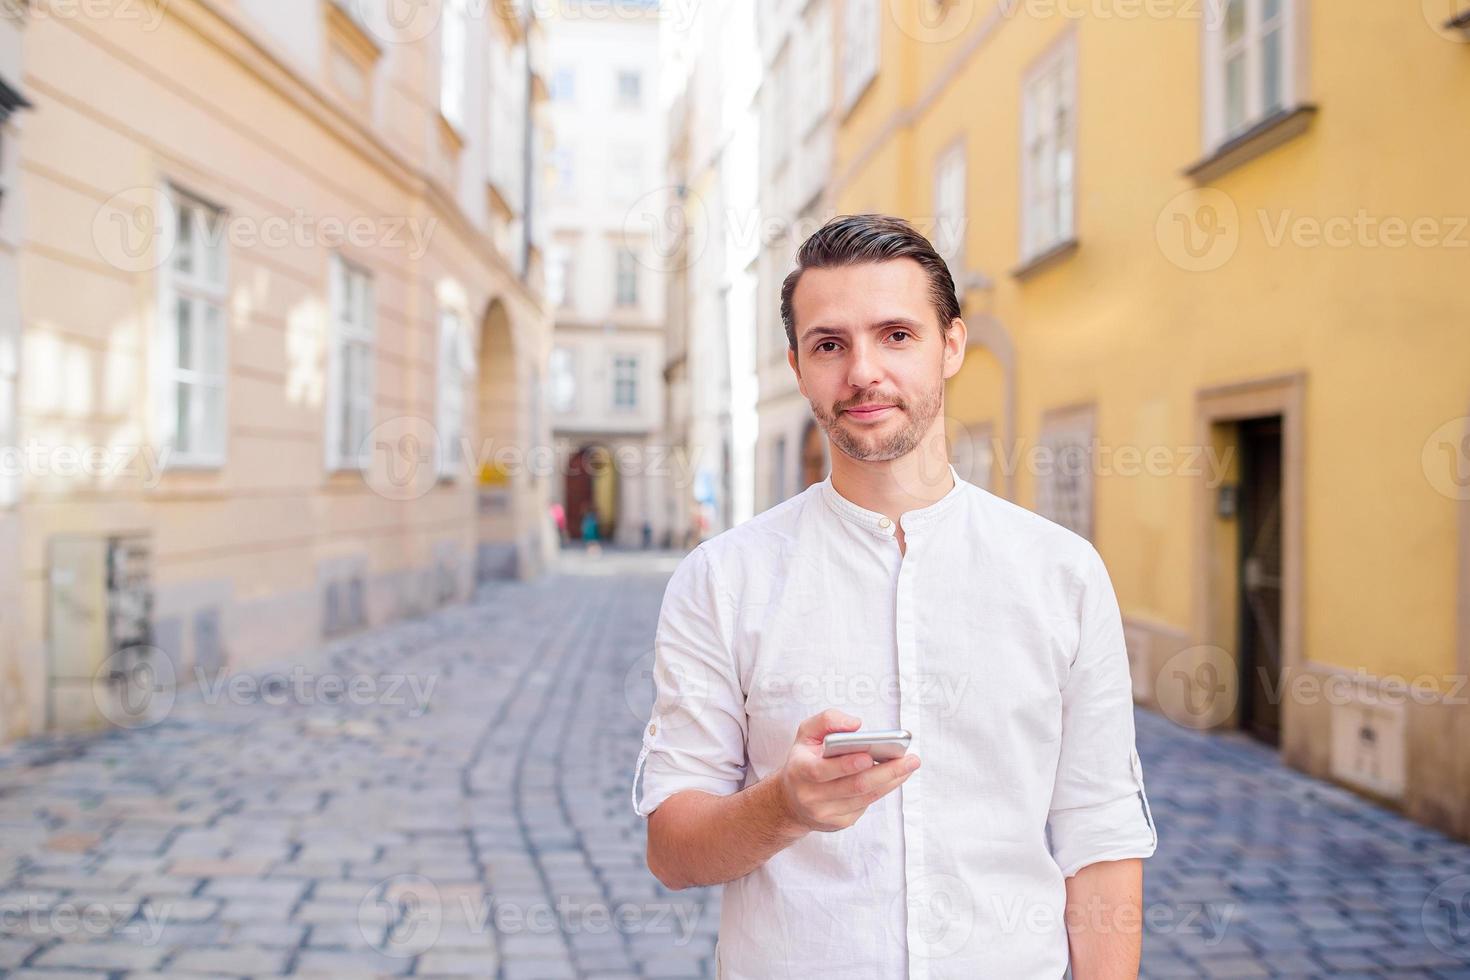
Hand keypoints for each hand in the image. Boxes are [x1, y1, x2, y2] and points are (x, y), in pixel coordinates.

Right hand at [776, 708, 920, 832]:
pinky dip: (882, 789)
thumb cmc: (804, 759)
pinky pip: (865, 805)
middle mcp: (811, 796)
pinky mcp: (839, 823)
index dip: (847, 764)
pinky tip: (894, 777)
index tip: (870, 756)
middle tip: (911, 760)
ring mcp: (825, 813)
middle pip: (855, 786)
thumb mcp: (806, 734)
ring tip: (909, 766)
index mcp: (800, 770)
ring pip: (865, 797)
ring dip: (891, 781)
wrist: (790, 801)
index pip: (823, 770)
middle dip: (886, 772)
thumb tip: (856, 725)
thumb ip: (827, 720)